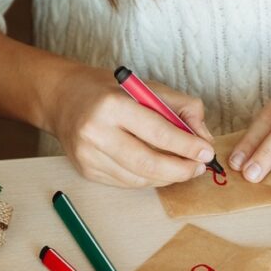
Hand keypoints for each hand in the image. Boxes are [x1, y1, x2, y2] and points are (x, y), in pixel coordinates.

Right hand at [45, 67, 215, 186]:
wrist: (64, 99)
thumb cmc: (111, 91)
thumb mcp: (148, 87)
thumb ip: (182, 108)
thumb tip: (204, 138)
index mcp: (113, 105)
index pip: (158, 132)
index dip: (186, 146)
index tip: (206, 152)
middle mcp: (96, 132)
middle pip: (148, 163)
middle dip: (180, 170)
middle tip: (199, 168)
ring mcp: (88, 155)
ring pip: (139, 178)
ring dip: (167, 177)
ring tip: (182, 168)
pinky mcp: (86, 171)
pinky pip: (126, 183)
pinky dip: (148, 180)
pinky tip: (158, 170)